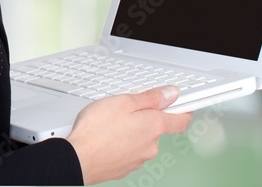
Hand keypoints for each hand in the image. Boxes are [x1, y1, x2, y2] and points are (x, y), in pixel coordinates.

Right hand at [65, 85, 192, 184]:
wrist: (78, 159)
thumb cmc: (97, 130)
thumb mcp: (124, 102)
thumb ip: (151, 98)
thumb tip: (170, 94)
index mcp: (154, 126)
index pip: (181, 119)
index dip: (184, 109)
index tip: (182, 102)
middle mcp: (151, 146)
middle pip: (157, 128)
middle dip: (145, 117)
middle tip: (126, 108)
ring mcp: (138, 159)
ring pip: (141, 140)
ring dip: (131, 131)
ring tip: (109, 123)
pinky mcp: (125, 168)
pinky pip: (128, 151)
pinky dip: (121, 143)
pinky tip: (106, 137)